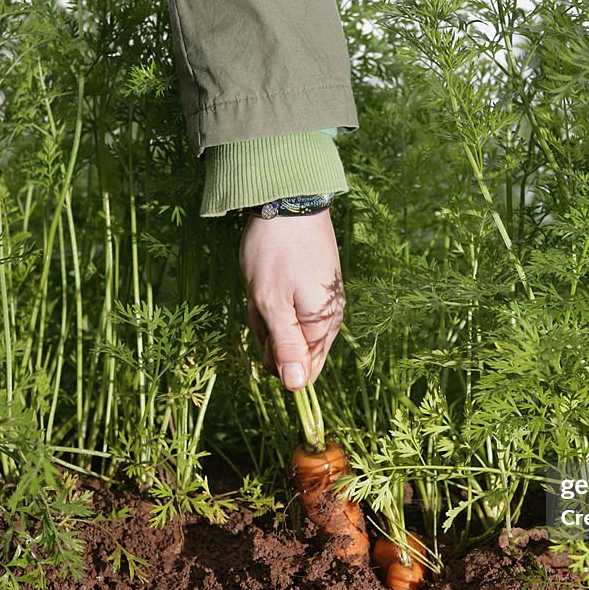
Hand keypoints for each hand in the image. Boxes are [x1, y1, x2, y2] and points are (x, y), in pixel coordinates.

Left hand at [239, 210, 344, 389]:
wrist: (290, 201)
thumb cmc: (276, 253)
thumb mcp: (272, 303)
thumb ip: (285, 347)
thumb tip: (296, 388)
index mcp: (322, 327)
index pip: (302, 372)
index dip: (274, 357)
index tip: (264, 326)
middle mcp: (328, 319)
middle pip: (291, 349)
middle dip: (268, 331)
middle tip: (260, 299)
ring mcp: (322, 302)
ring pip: (286, 326)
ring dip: (267, 312)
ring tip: (263, 283)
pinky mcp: (314, 287)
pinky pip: (289, 307)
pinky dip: (272, 297)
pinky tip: (268, 277)